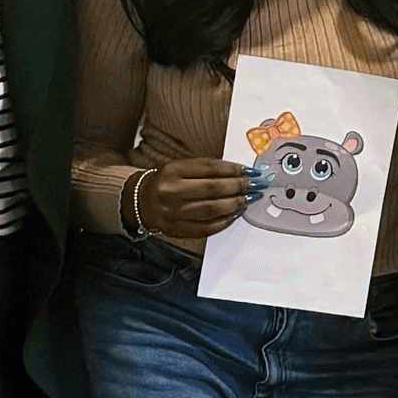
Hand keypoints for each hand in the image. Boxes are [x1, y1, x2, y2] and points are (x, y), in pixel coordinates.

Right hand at [136, 155, 252, 243]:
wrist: (141, 202)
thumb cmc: (167, 182)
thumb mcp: (180, 168)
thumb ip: (206, 170)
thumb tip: (241, 173)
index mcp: (172, 171)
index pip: (209, 168)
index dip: (233, 169)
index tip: (250, 171)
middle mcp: (170, 192)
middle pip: (212, 189)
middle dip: (238, 187)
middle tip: (255, 186)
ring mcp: (173, 213)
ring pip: (212, 209)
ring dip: (235, 204)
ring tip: (249, 199)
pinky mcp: (177, 229)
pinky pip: (207, 227)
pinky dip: (225, 221)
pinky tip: (236, 213)